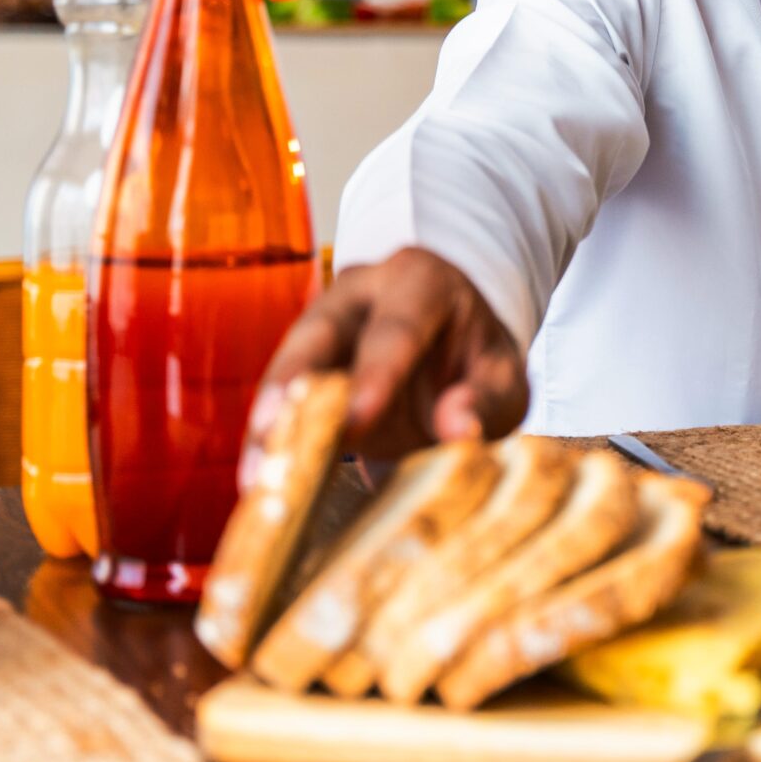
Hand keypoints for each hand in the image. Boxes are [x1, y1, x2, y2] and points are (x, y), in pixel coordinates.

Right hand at [246, 247, 529, 477]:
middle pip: (320, 332)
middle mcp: (362, 290)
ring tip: (255, 475)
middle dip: (293, 385)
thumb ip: (486, 400)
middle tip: (272, 435)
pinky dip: (267, 439)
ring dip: (268, 421)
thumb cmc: (480, 364)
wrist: (454, 355)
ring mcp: (324, 320)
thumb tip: (457, 429)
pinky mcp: (302, 360)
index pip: (397, 327)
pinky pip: (279, 397)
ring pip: (288, 366)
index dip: (375, 374)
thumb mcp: (504, 379)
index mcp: (422, 281)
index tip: (357, 421)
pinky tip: (257, 480)